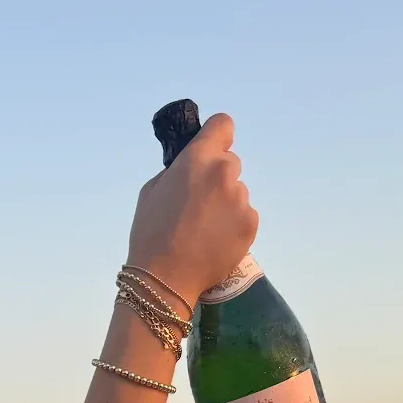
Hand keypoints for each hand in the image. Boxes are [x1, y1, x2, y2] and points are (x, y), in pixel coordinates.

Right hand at [125, 112, 258, 304]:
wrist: (166, 278)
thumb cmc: (151, 232)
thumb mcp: (153, 189)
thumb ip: (178, 170)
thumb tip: (193, 168)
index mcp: (199, 158)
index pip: (223, 125)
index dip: (216, 137)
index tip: (210, 150)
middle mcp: (225, 172)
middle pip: (230, 162)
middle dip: (217, 177)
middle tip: (200, 204)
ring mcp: (241, 199)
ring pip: (237, 193)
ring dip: (226, 204)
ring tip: (205, 230)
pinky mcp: (251, 224)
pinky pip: (245, 216)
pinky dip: (234, 225)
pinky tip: (215, 241)